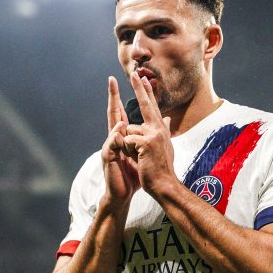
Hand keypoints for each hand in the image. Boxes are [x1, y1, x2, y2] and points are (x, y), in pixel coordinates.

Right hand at [100, 76, 139, 209]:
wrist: (124, 193)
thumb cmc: (134, 173)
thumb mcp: (145, 152)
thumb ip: (152, 134)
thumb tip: (164, 119)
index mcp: (124, 136)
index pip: (122, 112)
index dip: (123, 97)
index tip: (124, 81)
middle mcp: (114, 138)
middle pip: (113, 113)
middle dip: (112, 96)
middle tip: (111, 80)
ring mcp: (110, 146)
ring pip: (113, 127)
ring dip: (117, 117)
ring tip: (119, 108)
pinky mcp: (108, 157)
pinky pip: (112, 143)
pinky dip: (116, 136)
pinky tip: (120, 130)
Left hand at [123, 72, 177, 198]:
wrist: (164, 183)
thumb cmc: (162, 166)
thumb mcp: (164, 145)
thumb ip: (164, 129)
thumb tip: (166, 118)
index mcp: (160, 128)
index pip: (152, 106)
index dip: (147, 92)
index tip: (143, 78)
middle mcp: (158, 128)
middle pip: (146, 104)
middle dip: (140, 88)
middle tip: (134, 73)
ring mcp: (153, 134)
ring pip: (130, 130)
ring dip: (129, 145)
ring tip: (140, 157)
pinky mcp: (146, 142)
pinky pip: (129, 139)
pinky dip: (130, 151)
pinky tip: (139, 159)